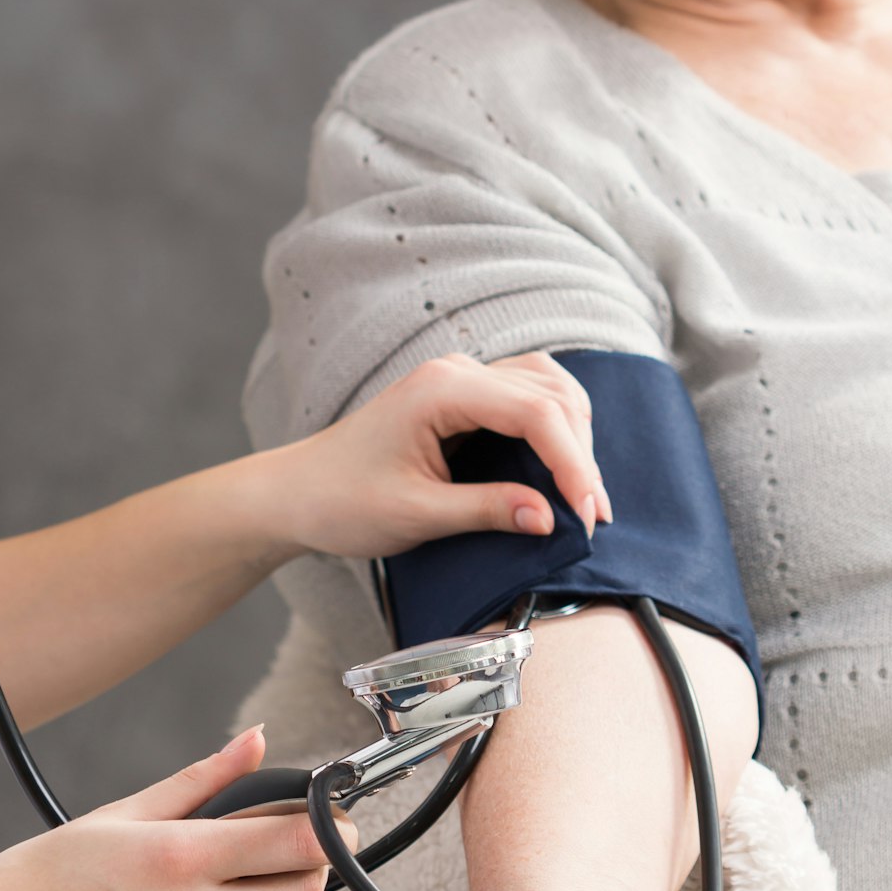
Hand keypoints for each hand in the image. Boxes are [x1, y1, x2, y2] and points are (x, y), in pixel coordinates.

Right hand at [0, 726, 346, 890]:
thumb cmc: (35, 882)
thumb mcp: (119, 815)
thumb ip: (201, 781)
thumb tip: (258, 742)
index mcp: (180, 861)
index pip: (299, 846)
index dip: (329, 827)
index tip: (332, 814)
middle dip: (306, 866)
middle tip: (281, 843)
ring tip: (199, 879)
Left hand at [268, 351, 612, 560]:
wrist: (298, 492)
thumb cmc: (343, 501)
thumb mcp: (415, 515)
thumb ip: (486, 510)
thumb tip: (551, 518)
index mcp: (442, 390)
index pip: (535, 412)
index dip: (572, 463)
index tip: (589, 514)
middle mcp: (457, 371)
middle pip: (551, 394)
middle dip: (580, 454)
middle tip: (593, 516)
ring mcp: (462, 379)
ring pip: (548, 388)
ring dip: (575, 436)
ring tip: (584, 495)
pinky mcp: (465, 396)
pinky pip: (529, 397)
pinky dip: (556, 429)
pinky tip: (562, 468)